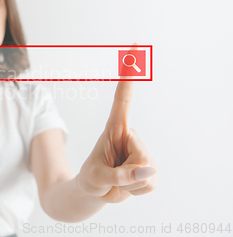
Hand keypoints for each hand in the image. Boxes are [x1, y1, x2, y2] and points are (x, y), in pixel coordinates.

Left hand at [78, 44, 157, 202]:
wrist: (94, 192)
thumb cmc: (90, 179)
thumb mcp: (97, 179)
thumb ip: (121, 178)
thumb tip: (149, 171)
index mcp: (114, 128)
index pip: (122, 98)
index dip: (129, 75)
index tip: (135, 49)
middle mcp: (130, 135)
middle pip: (141, 156)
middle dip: (126, 174)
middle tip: (111, 175)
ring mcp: (141, 151)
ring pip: (147, 172)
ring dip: (129, 185)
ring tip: (117, 180)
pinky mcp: (149, 167)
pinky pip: (150, 182)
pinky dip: (136, 190)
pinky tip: (127, 186)